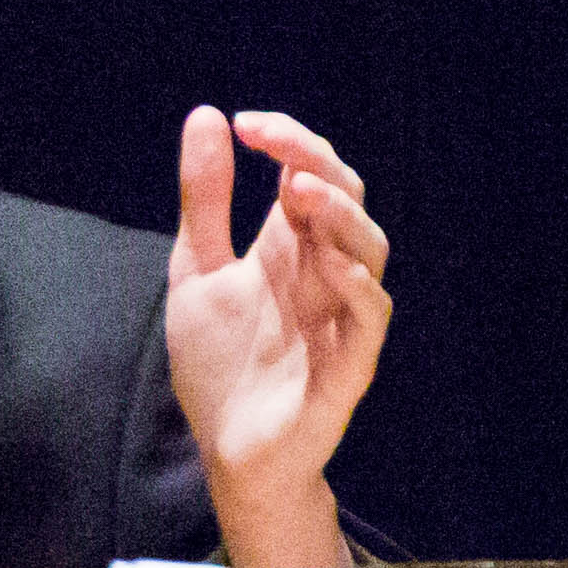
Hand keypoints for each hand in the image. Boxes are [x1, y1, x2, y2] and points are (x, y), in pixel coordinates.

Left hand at [163, 106, 388, 567]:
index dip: (287, 140)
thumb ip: (204, 201)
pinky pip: (371, 316)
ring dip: (341, 215)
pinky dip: (359, 285)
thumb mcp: (196, 270)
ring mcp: (340, 314)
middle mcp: (323, 271)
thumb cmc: (220, 364)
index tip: (243, 124)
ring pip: (370, 248)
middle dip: (316, 162)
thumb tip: (206, 113)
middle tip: (275, 144)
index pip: (308, 172)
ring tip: (300, 191)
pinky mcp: (349, 363)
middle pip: (344, 198)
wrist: (227, 453)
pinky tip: (330, 263)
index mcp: (290, 245)